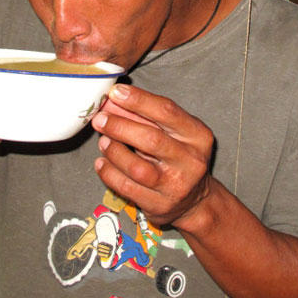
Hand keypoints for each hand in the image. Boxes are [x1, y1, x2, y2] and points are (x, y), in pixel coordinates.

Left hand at [90, 83, 214, 226]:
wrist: (195, 200)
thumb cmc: (179, 157)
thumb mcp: (171, 132)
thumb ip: (144, 115)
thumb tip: (112, 100)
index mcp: (198, 135)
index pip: (167, 111)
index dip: (138, 100)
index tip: (116, 92)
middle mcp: (191, 161)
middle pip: (151, 139)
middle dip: (119, 126)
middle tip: (100, 118)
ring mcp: (176, 186)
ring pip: (136, 167)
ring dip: (113, 150)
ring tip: (103, 141)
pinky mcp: (159, 205)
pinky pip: (126, 187)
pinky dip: (109, 172)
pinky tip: (102, 162)